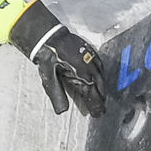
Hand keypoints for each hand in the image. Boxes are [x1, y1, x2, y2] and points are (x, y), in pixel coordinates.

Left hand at [10, 0, 106, 116]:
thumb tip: (62, 111)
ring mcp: (92, 59)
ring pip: (101, 77)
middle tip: (101, 108)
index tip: (98, 114)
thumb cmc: (48, 57)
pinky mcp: (91, 52)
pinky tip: (98, 77)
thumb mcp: (49, 79)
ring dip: (101, 88)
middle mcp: (90, 69)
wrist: (49, 36)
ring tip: (100, 96)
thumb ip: (57, 96)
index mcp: (82, 77)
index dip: (96, 107)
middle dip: (100, 99)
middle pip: (100, 88)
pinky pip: (100, 66)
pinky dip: (100, 75)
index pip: (93, 97)